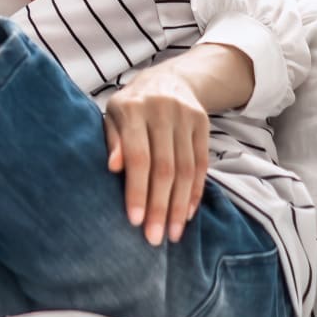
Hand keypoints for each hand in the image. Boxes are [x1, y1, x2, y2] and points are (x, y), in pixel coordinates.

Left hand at [104, 61, 209, 246]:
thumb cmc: (131, 106)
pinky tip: (187, 214)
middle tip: (154, 238)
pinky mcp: (204, 124)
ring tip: (172, 234)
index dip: (137, 190)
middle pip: (164, 167)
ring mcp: (186, 116)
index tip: (134, 221)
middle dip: (160, 206)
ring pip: (186, 169)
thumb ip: (112, 141)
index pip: (138, 156)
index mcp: (133, 108)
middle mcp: (162, 110)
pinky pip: (202, 164)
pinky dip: (195, 192)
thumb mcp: (113, 116)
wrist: (168, 78)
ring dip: (180, 206)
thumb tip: (113, 168)